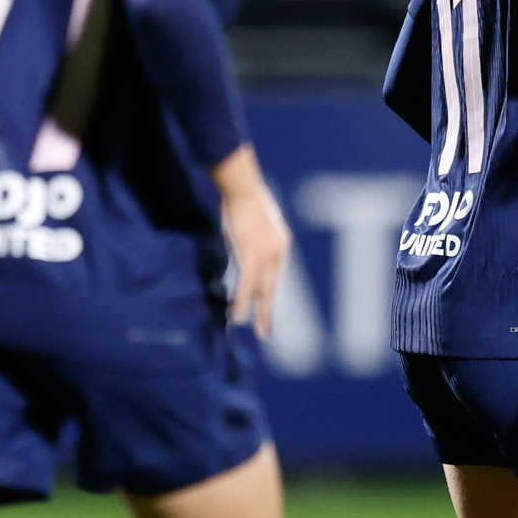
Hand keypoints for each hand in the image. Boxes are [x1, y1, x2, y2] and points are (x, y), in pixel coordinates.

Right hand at [212, 146, 290, 336]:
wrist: (242, 186)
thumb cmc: (245, 194)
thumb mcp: (256, 217)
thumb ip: (255, 233)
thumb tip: (246, 239)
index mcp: (280, 242)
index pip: (275, 274)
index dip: (267, 291)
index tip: (262, 304)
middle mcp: (278, 251)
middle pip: (272, 287)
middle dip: (267, 311)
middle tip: (265, 332)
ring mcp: (266, 255)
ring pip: (260, 290)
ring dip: (255, 312)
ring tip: (253, 329)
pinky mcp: (250, 256)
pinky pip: (246, 285)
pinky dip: (241, 302)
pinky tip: (237, 315)